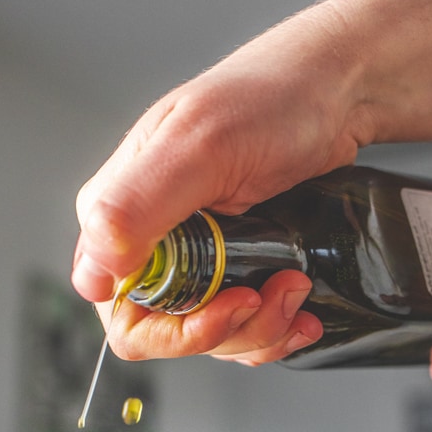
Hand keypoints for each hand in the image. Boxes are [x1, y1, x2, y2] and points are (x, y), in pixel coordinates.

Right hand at [71, 0, 372, 362]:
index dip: (175, 328)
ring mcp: (196, 260)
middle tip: (274, 292)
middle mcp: (150, 242)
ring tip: (297, 285)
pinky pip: (243, 330)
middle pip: (170, 334)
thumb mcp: (199, 146)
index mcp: (118, 213)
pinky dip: (277, 330)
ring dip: (263, 328)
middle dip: (230, 328)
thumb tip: (95, 273)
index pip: (121, 312)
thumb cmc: (269, 99)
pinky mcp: (234, 268)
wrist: (336, 93)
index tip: (232, 300)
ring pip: (215, 339)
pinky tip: (302, 310)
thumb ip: (138, 205)